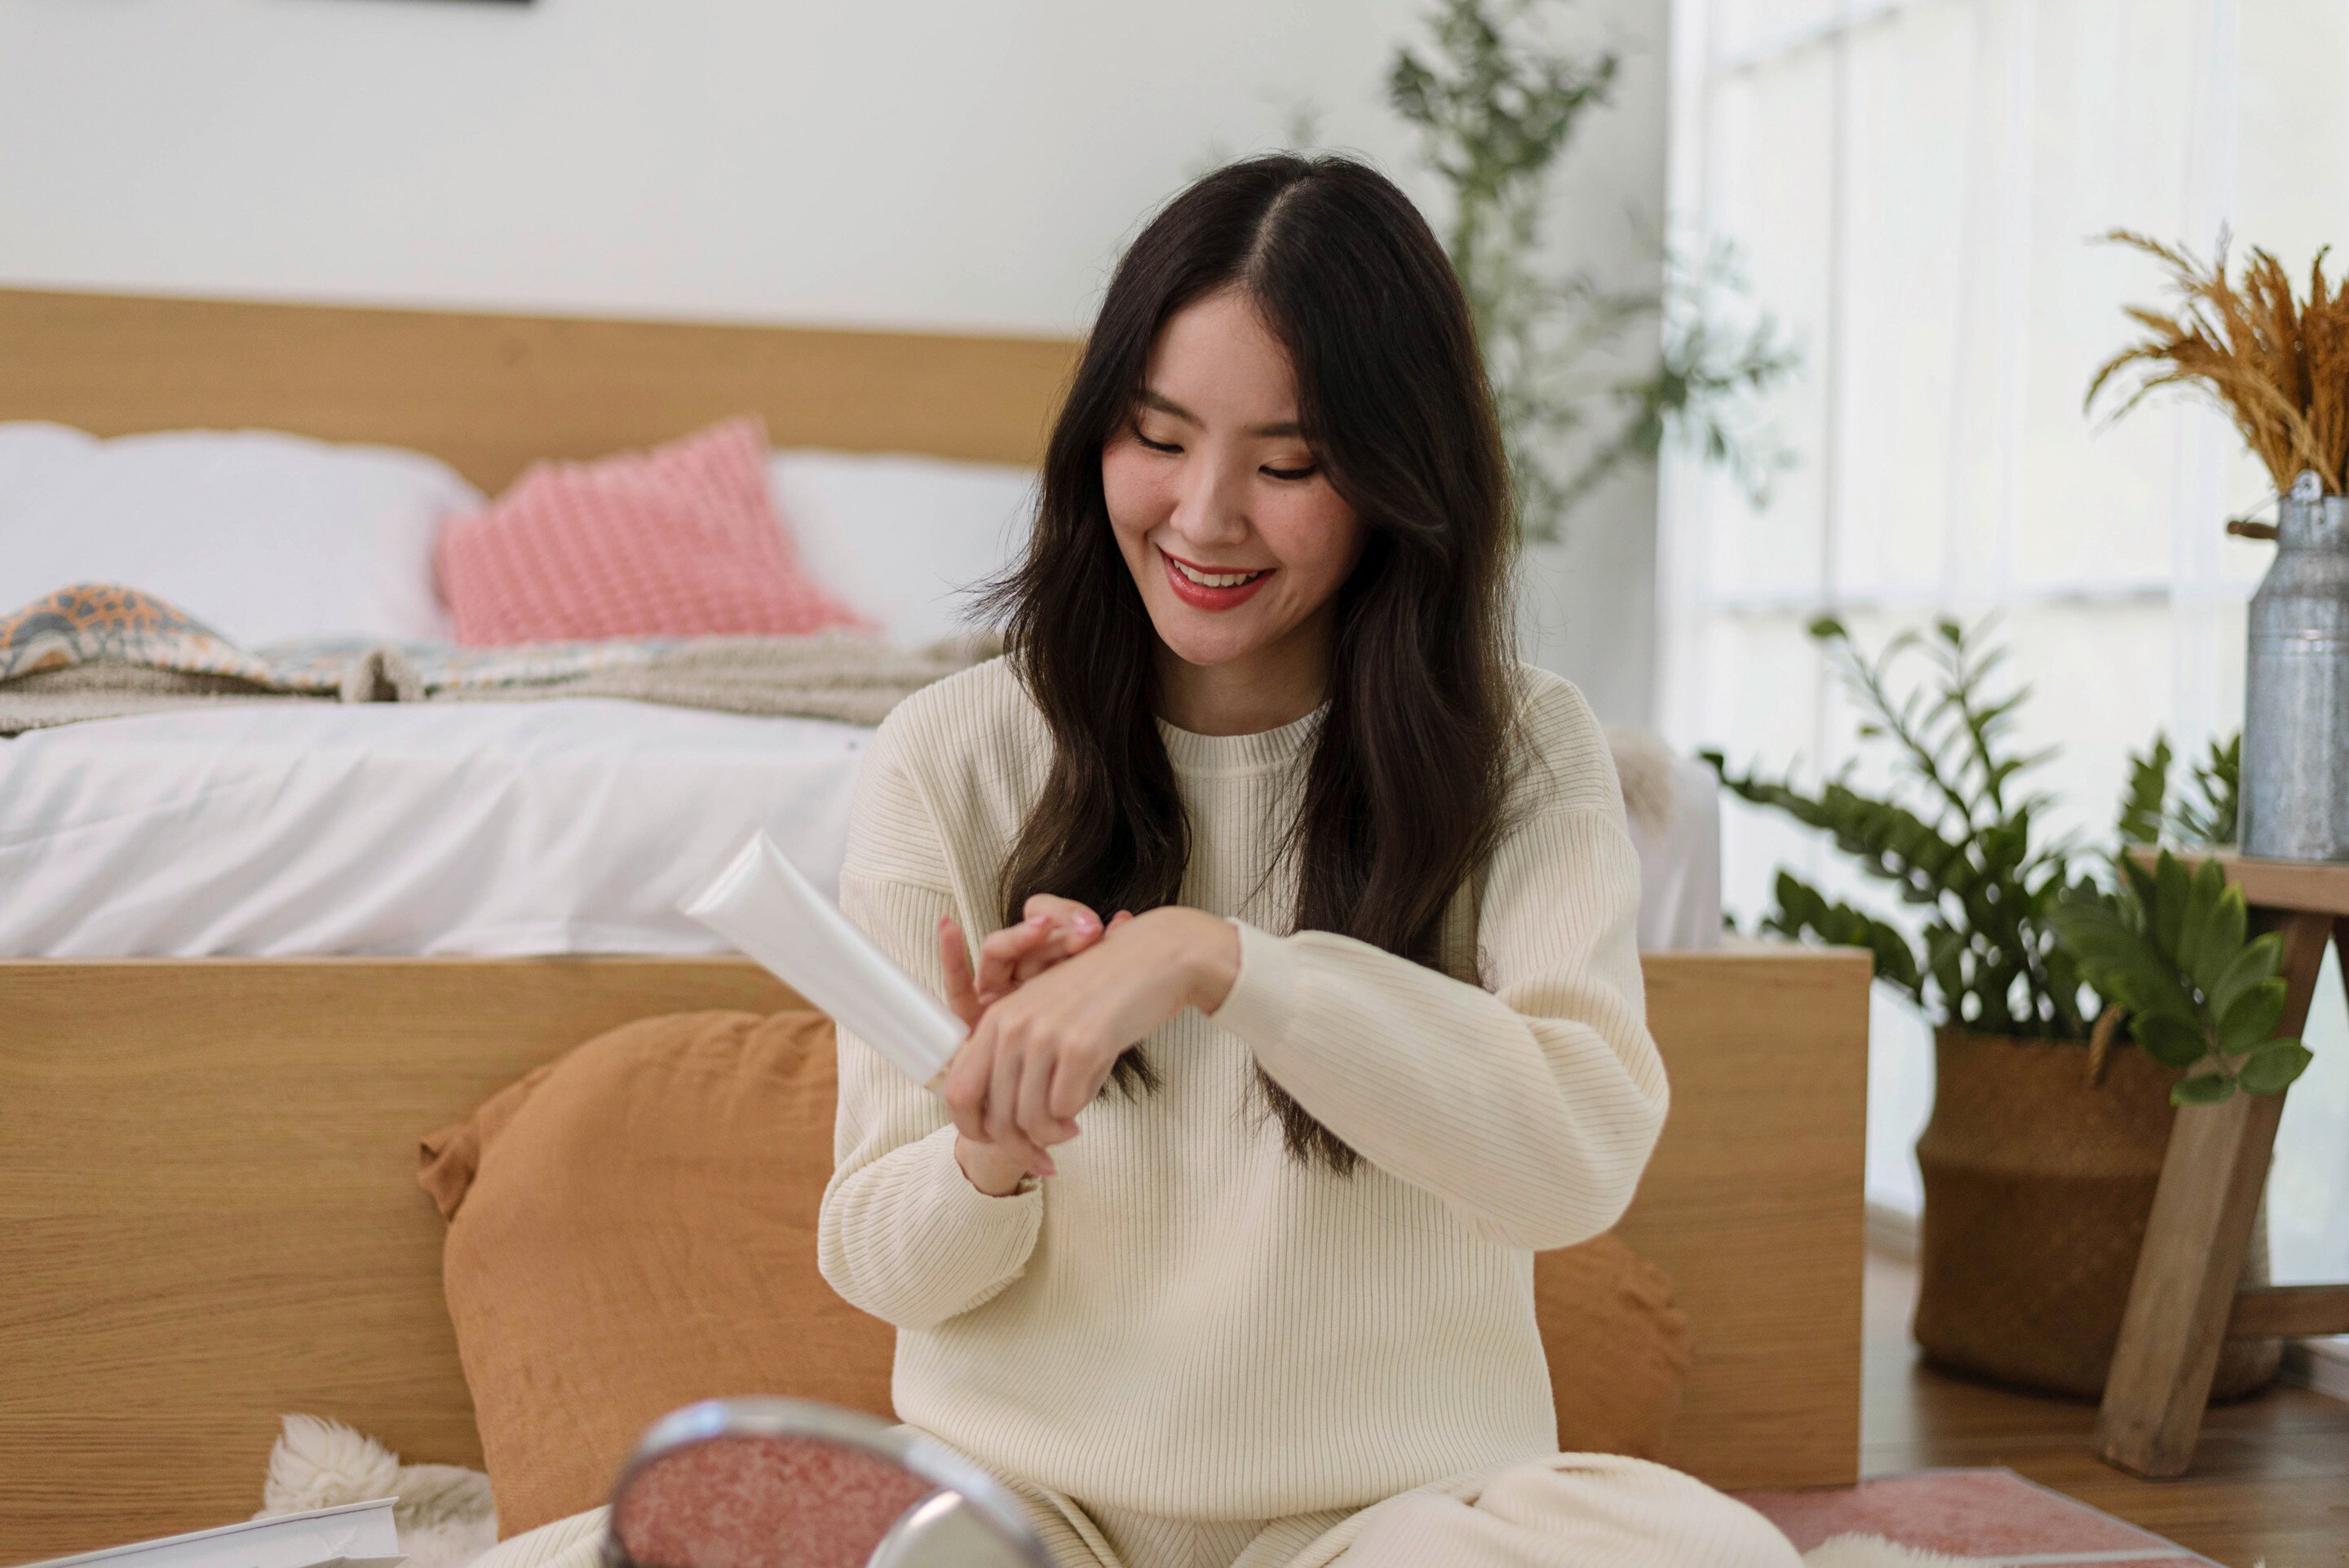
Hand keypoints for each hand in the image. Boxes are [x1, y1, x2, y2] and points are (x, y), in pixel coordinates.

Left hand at [942, 906, 1240, 1159]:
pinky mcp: (1082, 1046)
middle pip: (996, 1117)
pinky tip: (1085, 1108)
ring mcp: (1046, 1035)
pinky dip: (1075, 1116)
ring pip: (1030, 1119)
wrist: (1154, 959)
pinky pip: (1066, 1108)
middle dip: (1018, 1149)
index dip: (973, 1130)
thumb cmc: (1103, 992)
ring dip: (1051, 1137)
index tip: (1000, 1143)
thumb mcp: (1047, 1014)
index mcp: (997, 1018)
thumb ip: (1020, 1057)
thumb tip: (1010, 1121)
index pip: (960, 1091)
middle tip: (1042, 1159)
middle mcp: (1013, 1026)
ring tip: (1070, 1131)